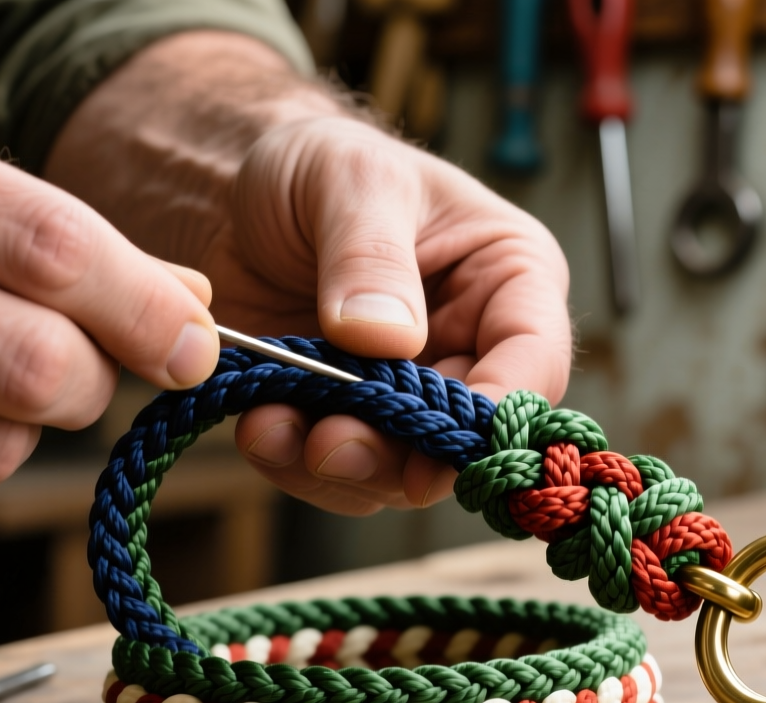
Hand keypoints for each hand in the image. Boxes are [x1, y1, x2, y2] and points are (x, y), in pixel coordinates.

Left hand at [205, 114, 572, 515]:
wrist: (230, 192)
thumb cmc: (318, 164)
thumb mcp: (349, 179)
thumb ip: (370, 255)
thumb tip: (390, 339)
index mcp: (509, 280)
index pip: (535, 361)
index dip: (497, 412)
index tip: (437, 438)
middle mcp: (474, 349)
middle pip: (468, 436)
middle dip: (402, 454)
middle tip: (333, 444)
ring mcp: (411, 396)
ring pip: (404, 471)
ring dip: (340, 466)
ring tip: (275, 429)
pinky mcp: (351, 422)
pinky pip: (340, 475)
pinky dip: (297, 463)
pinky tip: (259, 427)